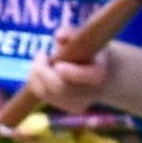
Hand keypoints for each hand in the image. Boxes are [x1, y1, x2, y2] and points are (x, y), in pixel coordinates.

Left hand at [6, 35, 120, 133]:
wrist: (105, 72)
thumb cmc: (90, 49)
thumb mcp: (85, 39)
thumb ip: (71, 34)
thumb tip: (60, 36)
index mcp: (99, 72)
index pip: (84, 77)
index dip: (70, 73)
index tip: (58, 65)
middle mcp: (92, 92)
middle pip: (59, 87)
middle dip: (43, 71)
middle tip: (40, 54)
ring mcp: (82, 103)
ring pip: (48, 93)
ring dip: (37, 75)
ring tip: (41, 59)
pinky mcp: (72, 108)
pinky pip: (45, 96)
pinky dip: (37, 82)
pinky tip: (43, 71)